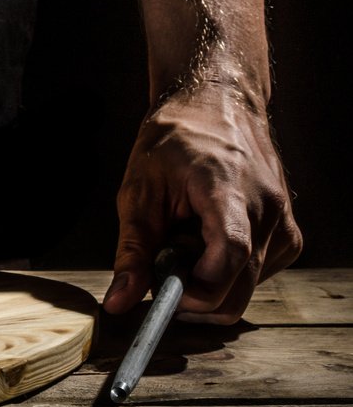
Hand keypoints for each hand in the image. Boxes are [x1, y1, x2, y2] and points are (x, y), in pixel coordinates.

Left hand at [103, 80, 301, 324]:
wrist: (215, 105)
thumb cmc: (174, 139)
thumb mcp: (138, 191)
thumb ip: (131, 251)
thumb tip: (119, 301)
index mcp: (229, 192)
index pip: (230, 257)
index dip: (197, 287)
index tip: (165, 289)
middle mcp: (267, 211)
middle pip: (239, 288)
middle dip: (195, 294)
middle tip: (163, 265)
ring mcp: (283, 224)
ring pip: (247, 288)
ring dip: (208, 280)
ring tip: (186, 240)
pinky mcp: (287, 235)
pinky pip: (256, 276)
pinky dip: (226, 271)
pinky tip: (207, 240)